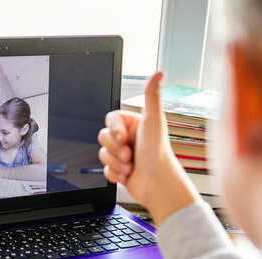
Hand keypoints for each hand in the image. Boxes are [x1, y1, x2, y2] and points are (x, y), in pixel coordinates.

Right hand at [98, 72, 198, 223]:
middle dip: (114, 149)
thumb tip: (159, 72)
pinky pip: (105, 170)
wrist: (157, 184)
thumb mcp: (153, 120)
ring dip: (116, 163)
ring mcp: (123, 155)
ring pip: (102, 154)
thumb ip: (152, 95)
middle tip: (129, 154)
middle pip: (103, 137)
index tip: (123, 138)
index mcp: (135, 125)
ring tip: (131, 167)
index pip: (110, 120)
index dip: (114, 130)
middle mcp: (129, 139)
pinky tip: (128, 176)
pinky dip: (115, 174)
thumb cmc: (158, 153)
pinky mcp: (119, 171)